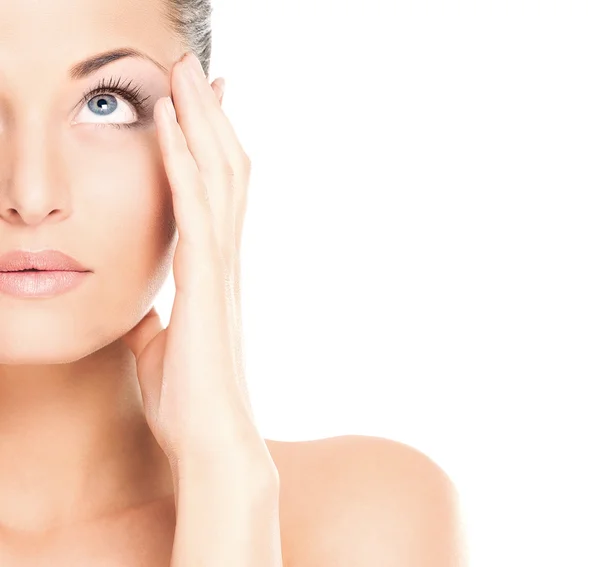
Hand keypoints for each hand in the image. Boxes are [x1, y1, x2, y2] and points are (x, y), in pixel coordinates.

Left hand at [121, 52, 272, 479]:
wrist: (211, 439)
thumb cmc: (190, 400)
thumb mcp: (160, 352)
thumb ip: (155, 325)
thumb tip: (142, 317)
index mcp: (214, 272)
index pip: (217, 195)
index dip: (210, 147)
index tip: (202, 107)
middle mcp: (224, 259)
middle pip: (225, 170)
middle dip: (209, 115)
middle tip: (197, 70)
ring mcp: (219, 266)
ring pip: (217, 175)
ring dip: (200, 120)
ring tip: (187, 73)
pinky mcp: (205, 280)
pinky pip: (194, 205)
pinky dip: (181, 160)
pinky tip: (168, 123)